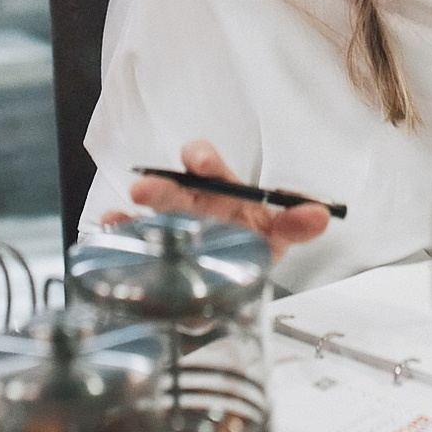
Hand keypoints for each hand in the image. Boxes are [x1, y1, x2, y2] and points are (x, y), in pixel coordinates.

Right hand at [114, 140, 331, 258]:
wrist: (231, 274)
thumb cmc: (249, 240)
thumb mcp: (275, 234)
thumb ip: (295, 225)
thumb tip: (321, 215)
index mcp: (219, 190)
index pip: (208, 163)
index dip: (203, 157)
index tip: (200, 161)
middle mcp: (190, 202)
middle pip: (174, 188)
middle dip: (161, 187)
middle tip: (146, 189)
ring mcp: (168, 226)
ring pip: (149, 213)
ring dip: (134, 213)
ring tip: (118, 216)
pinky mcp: (152, 250)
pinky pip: (132, 237)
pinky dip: (119, 234)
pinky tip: (110, 234)